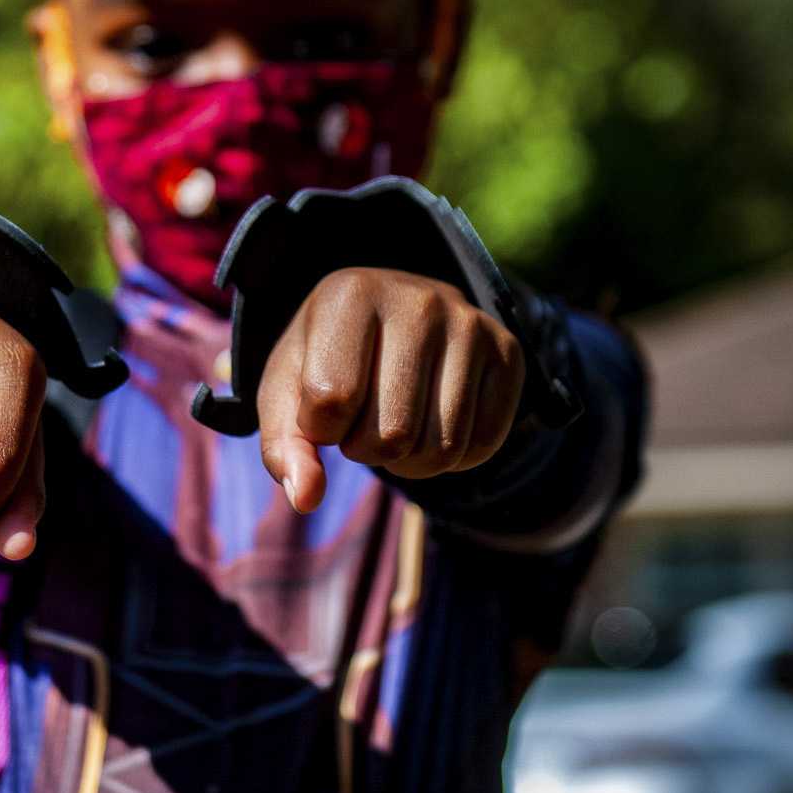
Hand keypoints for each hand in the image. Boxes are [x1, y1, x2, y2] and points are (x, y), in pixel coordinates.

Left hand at [256, 267, 523, 511]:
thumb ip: (284, 446)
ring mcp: (470, 324)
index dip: (319, 430)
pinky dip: (452, 460)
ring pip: (440, 447)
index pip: (331, 402)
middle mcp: (419, 300)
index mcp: (351, 293)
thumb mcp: (288, 392)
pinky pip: (482, 445)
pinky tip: (433, 426)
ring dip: (408, 462)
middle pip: (391, 434)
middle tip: (362, 420)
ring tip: (394, 426)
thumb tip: (305, 499)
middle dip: (366, 449)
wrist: (393, 317)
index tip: (323, 408)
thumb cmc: (331, 360)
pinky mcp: (508, 352)